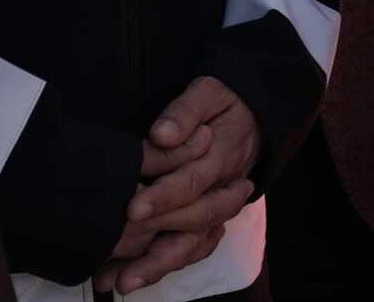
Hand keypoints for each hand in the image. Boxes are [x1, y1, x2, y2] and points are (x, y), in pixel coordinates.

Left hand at [96, 78, 259, 293]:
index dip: (163, 197)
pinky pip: (192, 249)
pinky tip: (132, 277)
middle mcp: (223, 188)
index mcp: (222, 156)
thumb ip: (185, 111)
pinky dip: (165, 266)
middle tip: (118, 254)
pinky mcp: (208, 218)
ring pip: (193, 244)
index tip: (132, 209)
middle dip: (155, 242)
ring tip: (122, 282)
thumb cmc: (224, 101)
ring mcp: (217, 207)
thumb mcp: (209, 91)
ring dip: (158, 265)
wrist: (255, 114)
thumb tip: (162, 135)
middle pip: (193, 221)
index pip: (192, 182)